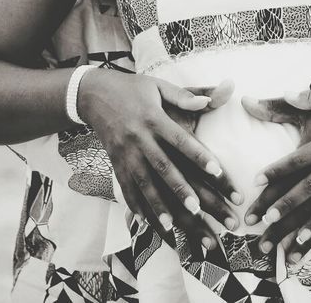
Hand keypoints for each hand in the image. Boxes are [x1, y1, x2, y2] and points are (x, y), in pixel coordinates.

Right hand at [78, 69, 241, 255]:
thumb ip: (184, 96)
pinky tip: (145, 222)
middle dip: (179, 188)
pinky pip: (125, 186)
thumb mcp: (158, 86)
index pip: (180, 140)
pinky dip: (134, 205)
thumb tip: (207, 101)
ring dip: (156, 204)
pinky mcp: (115, 162)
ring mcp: (124, 152)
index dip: (199, 155)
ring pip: (142, 182)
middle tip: (197, 208)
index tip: (217, 171)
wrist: (93, 93)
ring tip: (171, 224)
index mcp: (154, 118)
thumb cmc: (133, 89)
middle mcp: (139, 137)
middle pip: (162, 166)